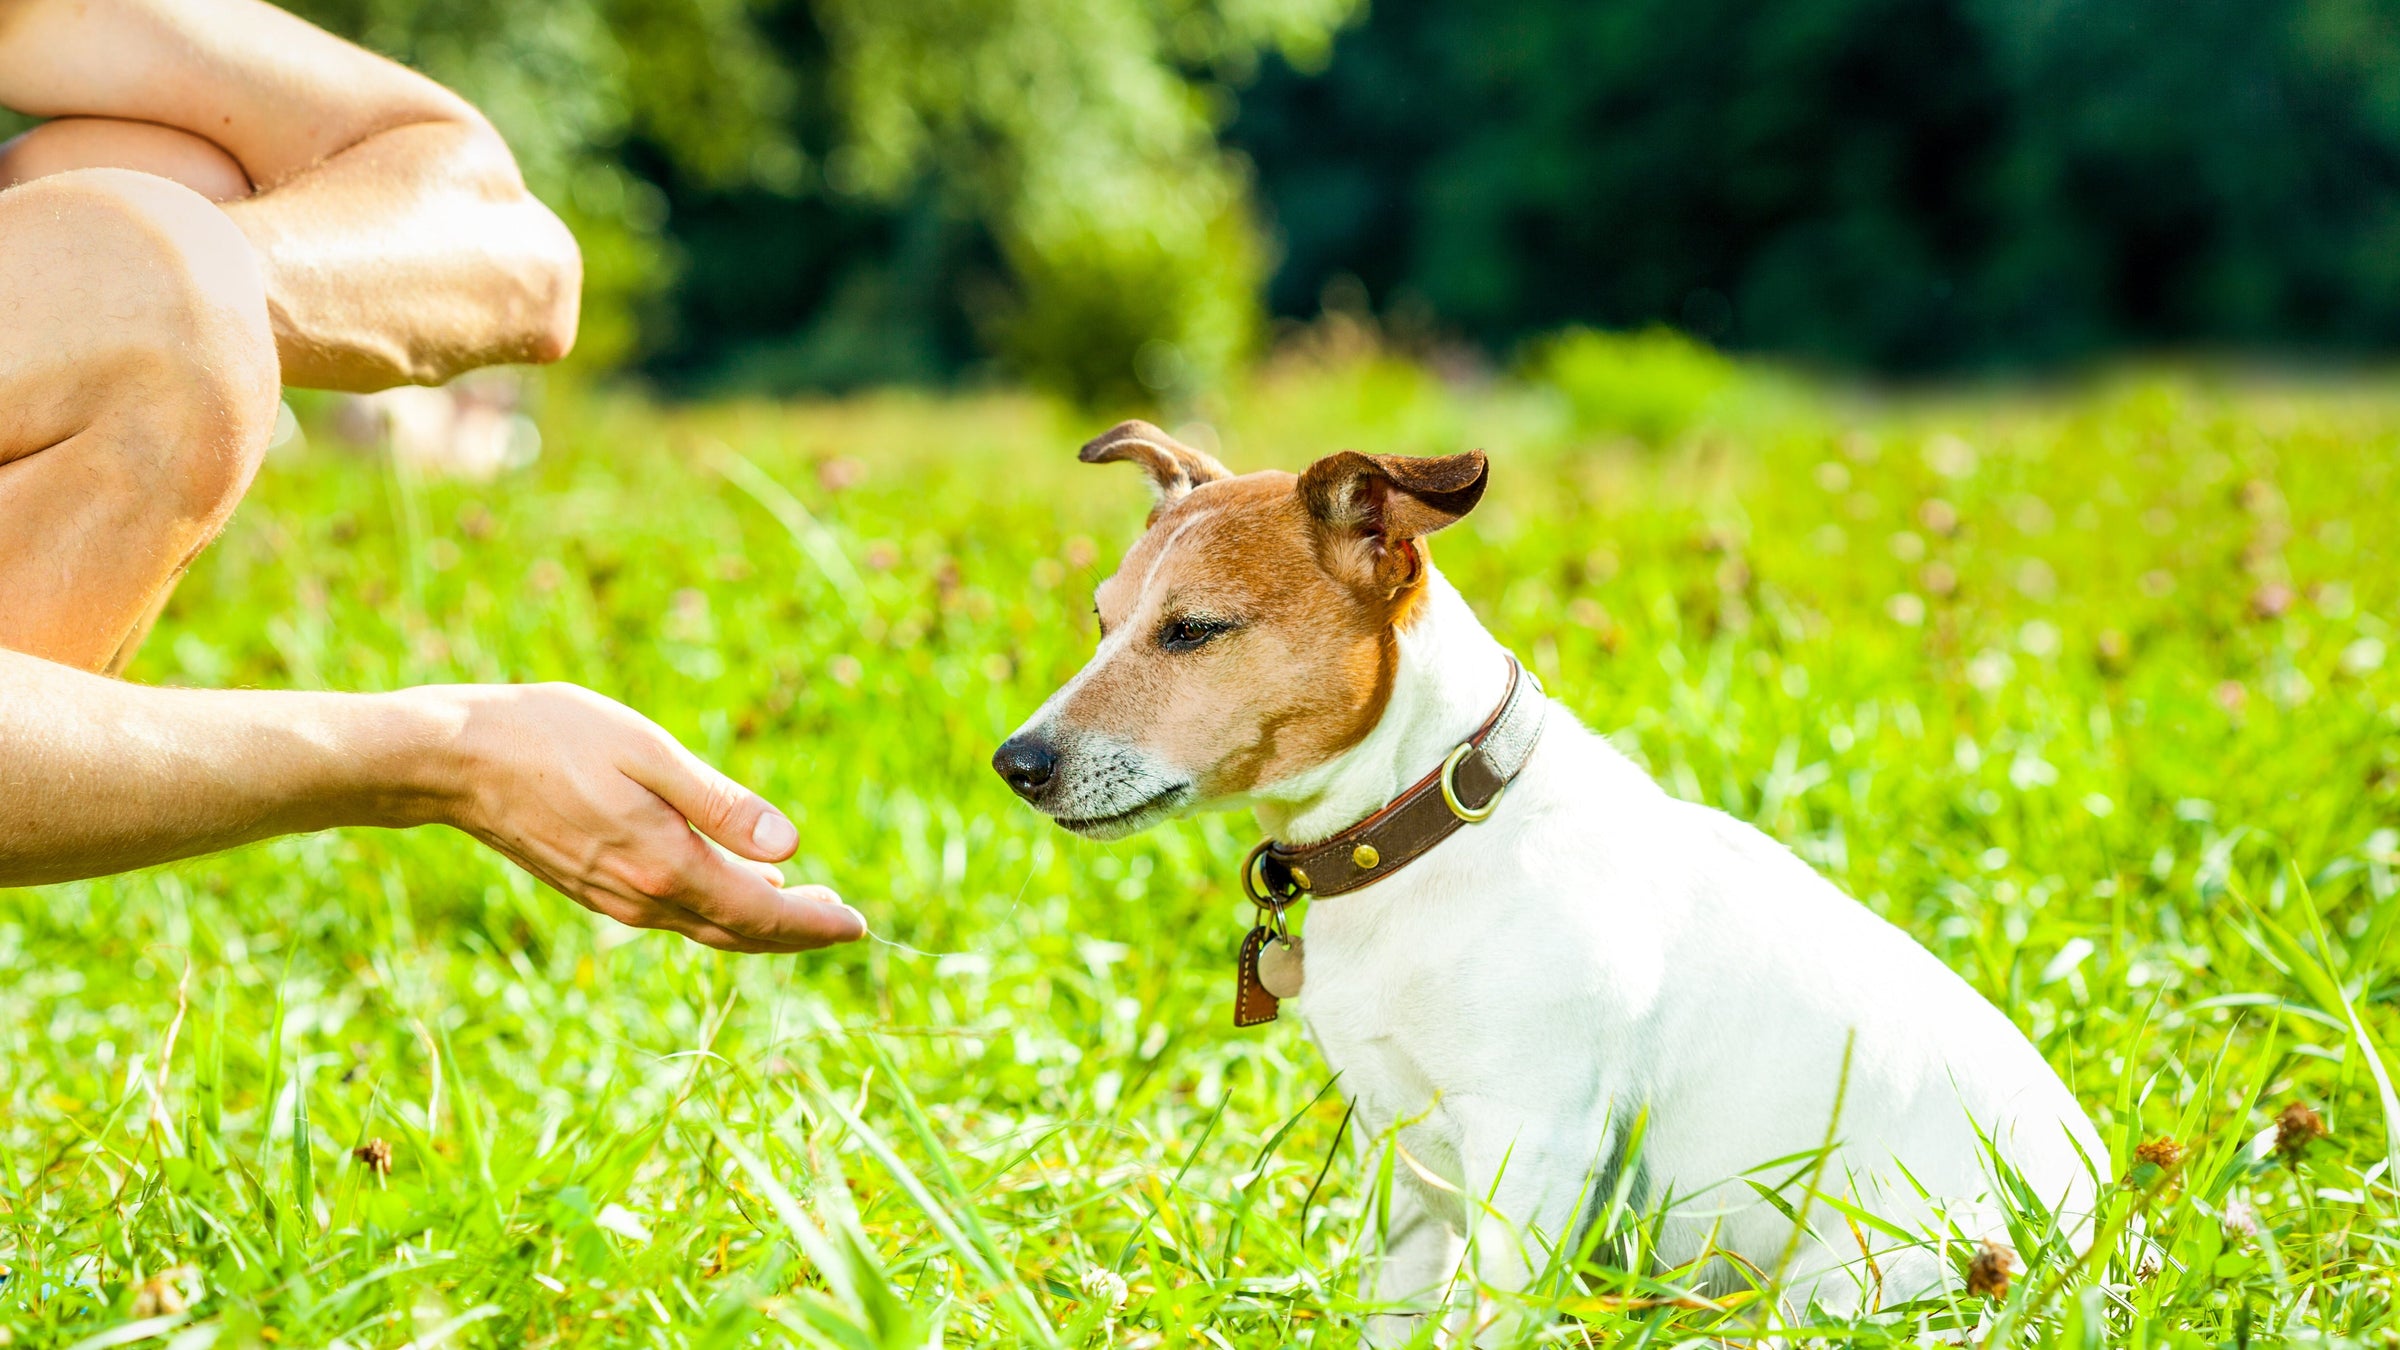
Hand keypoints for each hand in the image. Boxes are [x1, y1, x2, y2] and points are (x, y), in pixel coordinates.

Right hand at [409, 682, 865, 951]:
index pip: (761, 912)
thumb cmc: (553, 738)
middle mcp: (643, 898)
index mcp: (665, 866)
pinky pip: (675, 913)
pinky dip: (717, 909)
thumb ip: (721, 805)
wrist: (455, 761)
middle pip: (740, 932)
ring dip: (760, 924)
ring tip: (805, 906)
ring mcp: (616, 899)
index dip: (814, 924)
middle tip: (846, 923)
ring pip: (707, 926)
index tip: (858, 924)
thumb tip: (791, 848)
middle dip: (797, 933)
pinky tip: (737, 884)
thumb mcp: (650, 754)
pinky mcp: (596, 888)